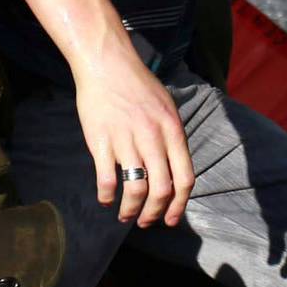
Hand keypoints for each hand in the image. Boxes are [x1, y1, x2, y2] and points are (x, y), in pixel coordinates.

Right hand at [72, 26, 193, 227]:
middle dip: (155, 214)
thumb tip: (173, 169)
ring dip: (131, 210)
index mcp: (173, 131)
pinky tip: (105, 200)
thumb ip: (172, 138)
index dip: (180, 206)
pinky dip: (106, 196)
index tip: (171, 220)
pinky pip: (107, 179)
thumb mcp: (167, 107)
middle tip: (147, 222)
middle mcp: (153, 138)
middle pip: (161, 190)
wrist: (107, 64)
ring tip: (126, 216)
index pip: (185, 178)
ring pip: (135, 189)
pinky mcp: (101, 141)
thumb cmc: (138, 85)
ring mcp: (126, 140)